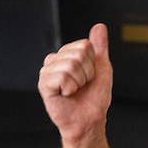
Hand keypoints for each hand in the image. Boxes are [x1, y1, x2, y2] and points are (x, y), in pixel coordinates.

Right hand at [38, 24, 112, 141]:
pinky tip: (66, 94)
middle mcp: (55, 61)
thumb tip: (99, 27)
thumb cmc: (93, 97)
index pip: (84, 45)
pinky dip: (70, 88)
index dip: (92, 62)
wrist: (89, 119)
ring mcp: (48, 72)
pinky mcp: (44, 85)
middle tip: (82, 85)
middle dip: (87, 72)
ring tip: (74, 90)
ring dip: (79, 81)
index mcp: (66, 55)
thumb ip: (100, 46)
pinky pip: (62, 76)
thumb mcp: (102, 67)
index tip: (89, 75)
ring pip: (71, 64)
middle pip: (78, 53)